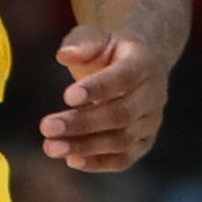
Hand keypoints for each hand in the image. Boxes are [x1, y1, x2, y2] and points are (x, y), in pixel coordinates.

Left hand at [40, 27, 168, 172]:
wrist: (139, 66)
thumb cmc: (111, 52)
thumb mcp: (97, 38)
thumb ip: (82, 43)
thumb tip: (64, 56)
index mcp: (144, 63)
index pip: (124, 77)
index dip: (97, 89)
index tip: (66, 97)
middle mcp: (154, 94)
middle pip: (121, 114)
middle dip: (82, 123)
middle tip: (47, 127)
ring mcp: (152, 121)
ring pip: (122, 140)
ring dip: (85, 147)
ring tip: (51, 147)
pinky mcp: (145, 141)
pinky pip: (125, 158)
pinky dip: (99, 163)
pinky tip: (71, 160)